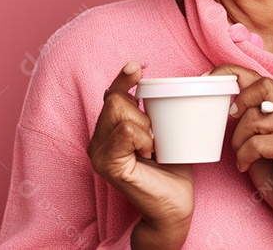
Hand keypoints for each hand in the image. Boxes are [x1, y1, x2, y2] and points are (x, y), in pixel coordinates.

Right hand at [87, 62, 192, 247]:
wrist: (175, 206)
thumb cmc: (172, 169)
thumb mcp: (163, 131)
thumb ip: (153, 110)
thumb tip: (165, 81)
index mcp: (108, 132)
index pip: (110, 95)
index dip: (122, 78)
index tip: (137, 67)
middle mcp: (97, 141)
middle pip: (114, 98)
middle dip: (141, 112)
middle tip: (154, 138)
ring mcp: (99, 154)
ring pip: (120, 111)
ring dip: (145, 126)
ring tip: (152, 149)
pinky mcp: (107, 164)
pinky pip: (126, 131)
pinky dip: (143, 138)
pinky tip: (148, 155)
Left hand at [209, 63, 272, 248]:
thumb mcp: (267, 145)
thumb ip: (254, 124)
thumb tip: (226, 106)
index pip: (262, 78)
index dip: (232, 73)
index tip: (209, 78)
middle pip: (263, 86)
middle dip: (239, 101)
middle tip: (230, 120)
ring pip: (254, 119)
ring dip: (238, 140)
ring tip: (242, 156)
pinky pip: (258, 143)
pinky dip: (245, 155)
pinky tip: (246, 167)